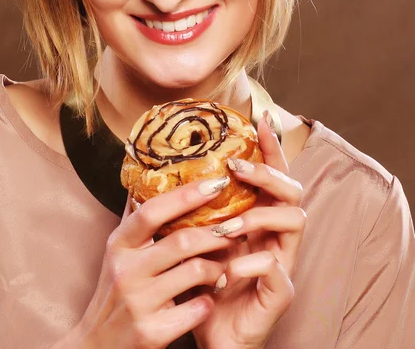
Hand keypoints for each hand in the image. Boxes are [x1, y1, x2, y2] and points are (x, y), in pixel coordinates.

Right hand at [65, 176, 239, 348]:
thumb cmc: (116, 290)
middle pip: (181, 241)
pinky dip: (209, 300)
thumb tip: (148, 176)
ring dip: (218, 267)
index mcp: (118, 244)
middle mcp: (125, 270)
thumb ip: (136, 219)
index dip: (185, 195)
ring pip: (194, 272)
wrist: (99, 344)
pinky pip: (197, 309)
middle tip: (235, 228)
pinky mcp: (152, 332)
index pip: (152, 211)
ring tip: (226, 264)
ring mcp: (138, 303)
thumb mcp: (118, 252)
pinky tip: (211, 296)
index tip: (215, 183)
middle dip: (215, 234)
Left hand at [191, 114, 305, 348]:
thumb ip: (189, 211)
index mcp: (257, 219)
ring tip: (227, 226)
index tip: (260, 121)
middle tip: (238, 167)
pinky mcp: (280, 293)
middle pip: (293, 190)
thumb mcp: (194, 241)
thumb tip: (155, 176)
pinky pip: (277, 268)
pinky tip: (226, 272)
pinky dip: (250, 264)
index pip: (271, 176)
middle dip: (268, 172)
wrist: (211, 335)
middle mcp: (275, 235)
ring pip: (295, 220)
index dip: (270, 149)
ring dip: (259, 215)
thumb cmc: (204, 285)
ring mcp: (282, 262)